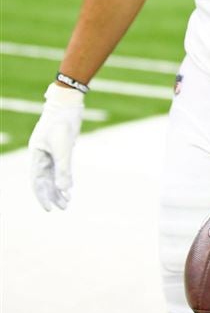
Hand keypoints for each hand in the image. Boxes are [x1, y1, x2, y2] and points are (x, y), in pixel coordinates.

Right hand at [29, 83, 84, 210]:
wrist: (67, 103)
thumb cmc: (62, 122)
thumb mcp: (63, 147)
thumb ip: (63, 168)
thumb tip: (64, 188)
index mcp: (36, 156)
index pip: (37, 182)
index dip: (43, 196)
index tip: (49, 209)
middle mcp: (41, 156)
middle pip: (45, 181)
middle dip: (53, 195)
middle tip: (63, 208)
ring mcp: (50, 152)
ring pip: (53, 175)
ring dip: (60, 188)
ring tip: (67, 201)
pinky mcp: (60, 147)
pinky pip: (60, 167)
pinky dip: (64, 177)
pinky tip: (70, 185)